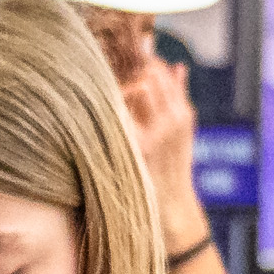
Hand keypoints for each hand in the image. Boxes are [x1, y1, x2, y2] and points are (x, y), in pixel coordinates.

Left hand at [108, 30, 204, 251]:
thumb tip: (177, 65)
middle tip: (103, 82)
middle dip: (123, 76)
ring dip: (114, 92)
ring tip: (99, 102)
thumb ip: (178, 97)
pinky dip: (107, 112)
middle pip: (146, 77)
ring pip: (135, 90)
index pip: (159, 71)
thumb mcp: (182, 132)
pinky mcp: (136, 150)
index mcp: (181, 113)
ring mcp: (154, 135)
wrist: (172, 211)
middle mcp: (171, 121)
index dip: (137, 62)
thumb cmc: (171, 169)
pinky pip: (118, 117)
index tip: (118, 63)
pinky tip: (91, 118)